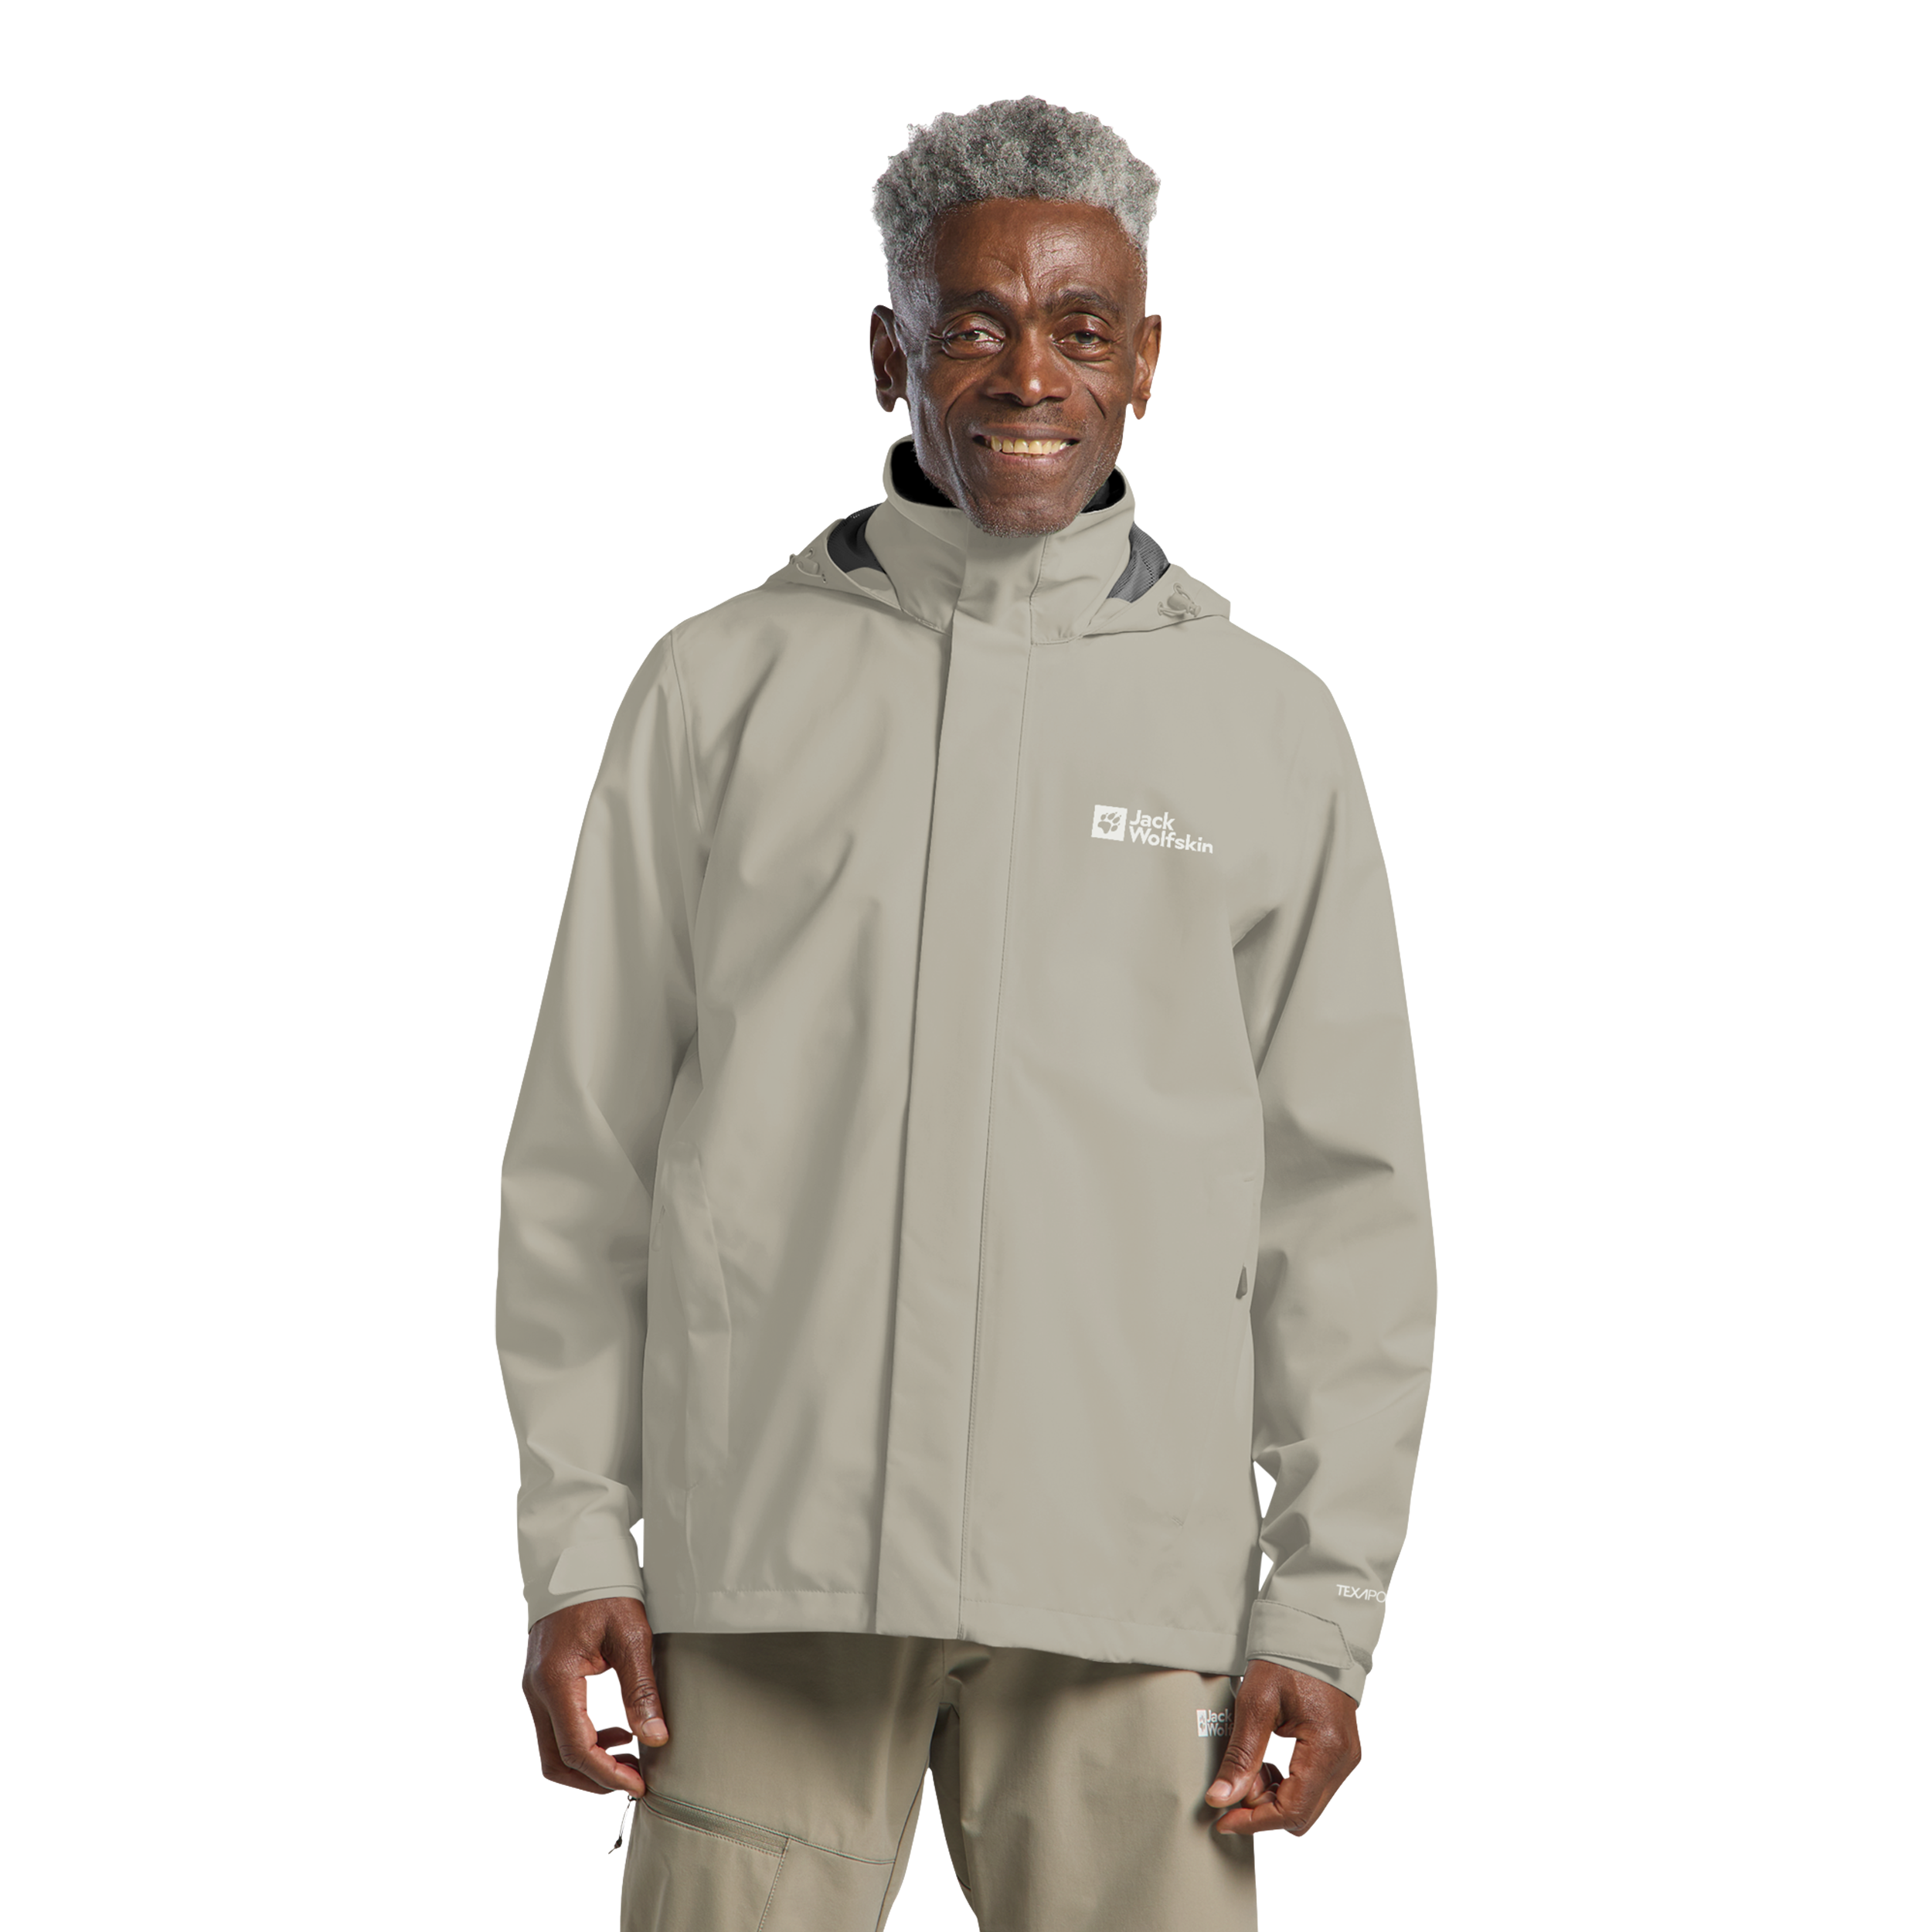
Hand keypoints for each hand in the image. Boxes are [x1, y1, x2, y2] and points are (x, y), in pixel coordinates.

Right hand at [524, 1596, 666, 1803]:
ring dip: (592, 1759)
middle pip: (559, 1759)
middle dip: (596, 1776)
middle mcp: (539, 1690)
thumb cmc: (604, 1592)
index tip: (637, 1785)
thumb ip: (641, 1690)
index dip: (607, 1774)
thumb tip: (654, 1737)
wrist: (577, 1561)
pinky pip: (561, 1724)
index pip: (577, 1749)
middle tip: (636, 1778)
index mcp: (557, 1681)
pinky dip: (587, 1737)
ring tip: (633, 1756)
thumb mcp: (631, 1637)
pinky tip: (618, 1732)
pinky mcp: (547, 1684)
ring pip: (556, 1746)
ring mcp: (538, 1688)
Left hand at [1205, 1660, 1358, 1837]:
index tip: (1222, 1820)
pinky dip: (1282, 1782)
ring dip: (1270, 1795)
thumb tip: (1220, 1798)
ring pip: (1304, 1800)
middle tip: (1229, 1790)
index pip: (1291, 1811)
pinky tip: (1260, 1763)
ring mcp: (1342, 1756)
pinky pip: (1309, 1782)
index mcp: (1325, 1749)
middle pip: (1300, 1812)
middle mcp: (1341, 1760)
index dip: (1254, 1822)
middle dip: (1260, 1809)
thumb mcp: (1255, 1703)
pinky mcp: (1336, 1750)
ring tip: (1243, 1770)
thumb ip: (1240, 1756)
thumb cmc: (1286, 1657)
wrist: (1314, 1629)